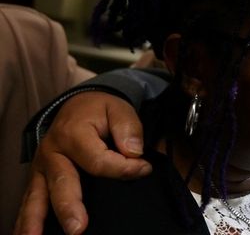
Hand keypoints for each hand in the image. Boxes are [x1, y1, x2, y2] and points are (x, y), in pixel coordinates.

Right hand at [13, 92, 150, 234]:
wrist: (78, 105)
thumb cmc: (100, 110)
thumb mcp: (118, 108)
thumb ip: (128, 127)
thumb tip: (134, 151)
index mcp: (73, 134)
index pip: (98, 160)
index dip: (123, 168)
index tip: (144, 169)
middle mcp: (53, 152)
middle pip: (63, 182)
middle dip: (69, 206)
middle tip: (78, 228)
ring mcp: (42, 168)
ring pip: (38, 196)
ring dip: (37, 220)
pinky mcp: (39, 179)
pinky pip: (30, 201)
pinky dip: (26, 220)